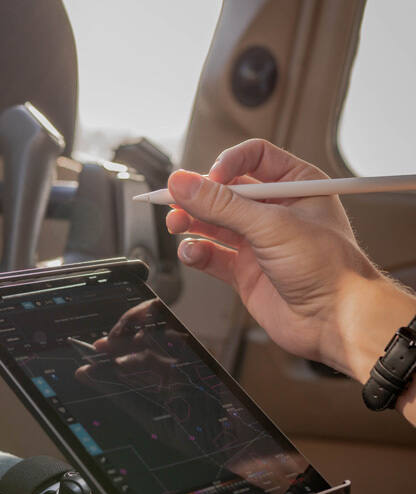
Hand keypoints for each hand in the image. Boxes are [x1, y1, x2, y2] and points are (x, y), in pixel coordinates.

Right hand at [164, 139, 415, 401]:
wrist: (335, 319)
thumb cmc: (329, 268)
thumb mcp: (272, 226)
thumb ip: (222, 205)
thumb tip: (185, 184)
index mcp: (295, 186)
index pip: (253, 158)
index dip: (226, 165)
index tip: (205, 179)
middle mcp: (276, 212)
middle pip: (225, 192)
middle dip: (199, 197)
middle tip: (174, 200)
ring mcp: (258, 243)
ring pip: (214, 224)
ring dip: (192, 223)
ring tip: (177, 225)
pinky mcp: (245, 271)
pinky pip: (212, 256)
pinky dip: (197, 253)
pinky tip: (192, 252)